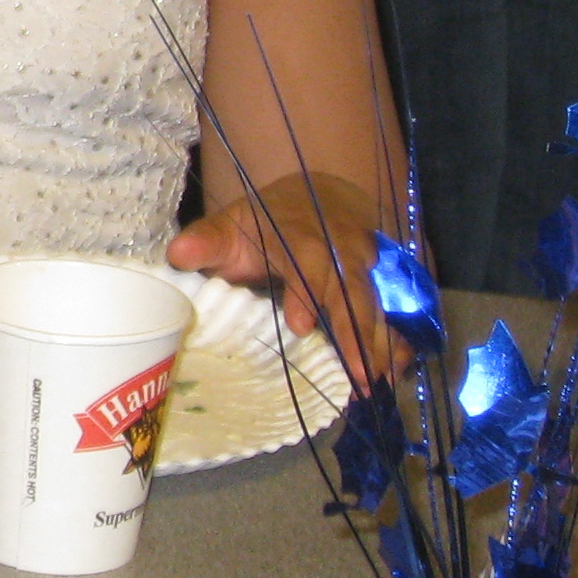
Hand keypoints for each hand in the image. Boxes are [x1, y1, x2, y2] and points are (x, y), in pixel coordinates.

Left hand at [166, 170, 392, 384]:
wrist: (316, 197)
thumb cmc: (263, 224)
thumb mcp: (230, 226)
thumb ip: (206, 241)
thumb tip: (178, 253)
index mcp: (299, 234)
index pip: (306, 260)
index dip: (305, 292)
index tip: (299, 326)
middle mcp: (341, 248)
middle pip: (352, 288)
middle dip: (356, 329)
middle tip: (358, 373)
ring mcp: (368, 265)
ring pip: (379, 302)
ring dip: (381, 341)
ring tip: (376, 381)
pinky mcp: (384, 281)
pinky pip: (397, 310)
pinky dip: (399, 338)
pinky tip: (396, 370)